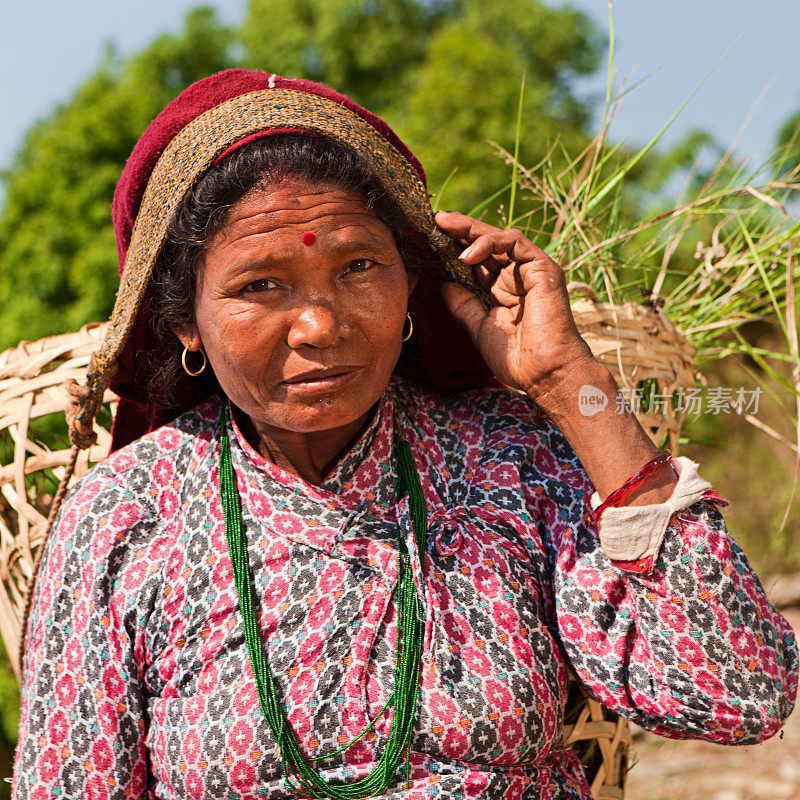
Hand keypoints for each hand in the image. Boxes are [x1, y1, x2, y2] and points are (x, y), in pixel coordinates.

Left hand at [435, 210, 594, 403]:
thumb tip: (443, 284)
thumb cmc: (517, 358)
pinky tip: (467, 254)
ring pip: (500, 238)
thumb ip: (462, 304)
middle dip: (460, 230)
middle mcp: (517, 276)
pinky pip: (516, 243)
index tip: (430, 238)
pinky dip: (490, 243)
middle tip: (435, 219)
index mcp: (502, 289)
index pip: (477, 260)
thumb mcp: (478, 327)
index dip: (455, 247)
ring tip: (445, 228)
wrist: (545, 374)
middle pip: (486, 244)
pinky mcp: (543, 269)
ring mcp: (531, 271)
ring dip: (471, 231)